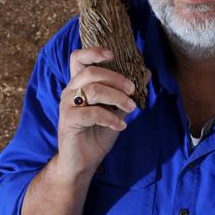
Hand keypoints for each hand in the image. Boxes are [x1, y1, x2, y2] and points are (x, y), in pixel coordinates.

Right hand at [56, 48, 145, 181]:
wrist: (83, 163)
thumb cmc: (98, 133)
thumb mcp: (117, 110)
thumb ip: (127, 92)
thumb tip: (146, 72)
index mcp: (79, 83)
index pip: (78, 57)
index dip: (93, 51)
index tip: (112, 54)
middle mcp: (71, 90)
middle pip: (92, 72)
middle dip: (116, 78)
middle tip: (132, 89)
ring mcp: (67, 105)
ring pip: (93, 90)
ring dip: (117, 98)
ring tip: (131, 108)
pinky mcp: (68, 120)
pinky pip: (92, 113)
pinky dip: (110, 118)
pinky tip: (120, 126)